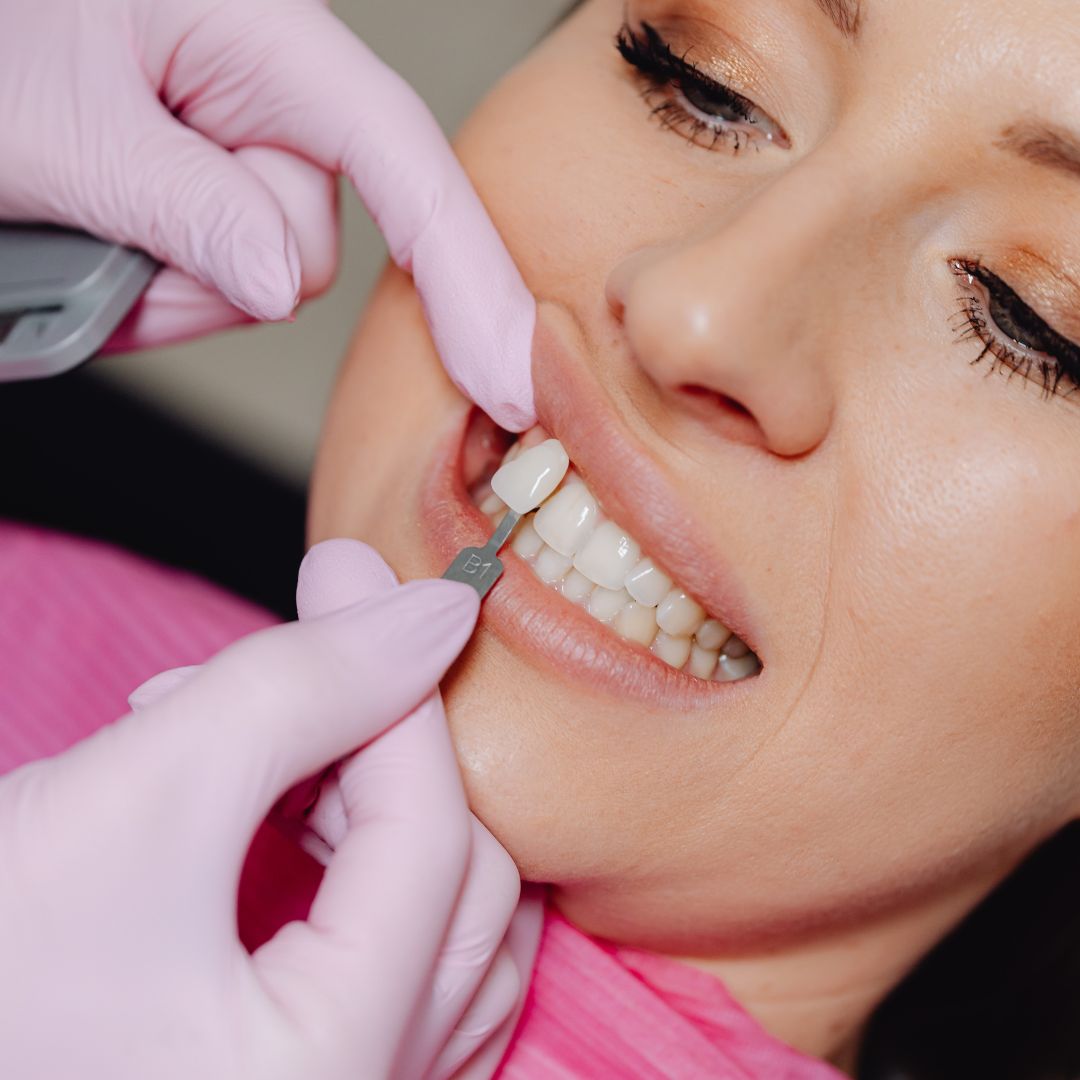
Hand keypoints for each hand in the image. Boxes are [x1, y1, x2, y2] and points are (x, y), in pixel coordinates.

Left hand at [0, 0, 534, 430]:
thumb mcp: (64, 126)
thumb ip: (188, 203)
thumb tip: (282, 280)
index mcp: (262, 33)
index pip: (403, 158)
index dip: (465, 272)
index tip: (505, 373)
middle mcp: (269, 92)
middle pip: (311, 245)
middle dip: (217, 272)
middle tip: (103, 228)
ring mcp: (239, 151)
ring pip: (261, 279)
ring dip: (172, 286)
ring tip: (77, 223)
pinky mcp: (212, 199)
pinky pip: (219, 284)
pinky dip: (158, 292)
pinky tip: (96, 243)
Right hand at [0, 542, 531, 1078]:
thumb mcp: (135, 800)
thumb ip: (300, 692)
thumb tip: (432, 616)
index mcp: (330, 1074)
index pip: (433, 838)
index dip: (399, 686)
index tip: (352, 581)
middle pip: (459, 887)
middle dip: (378, 752)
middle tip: (296, 677)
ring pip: (441, 927)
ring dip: (372, 808)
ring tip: (268, 752)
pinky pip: (399, 968)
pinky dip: (359, 870)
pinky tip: (287, 815)